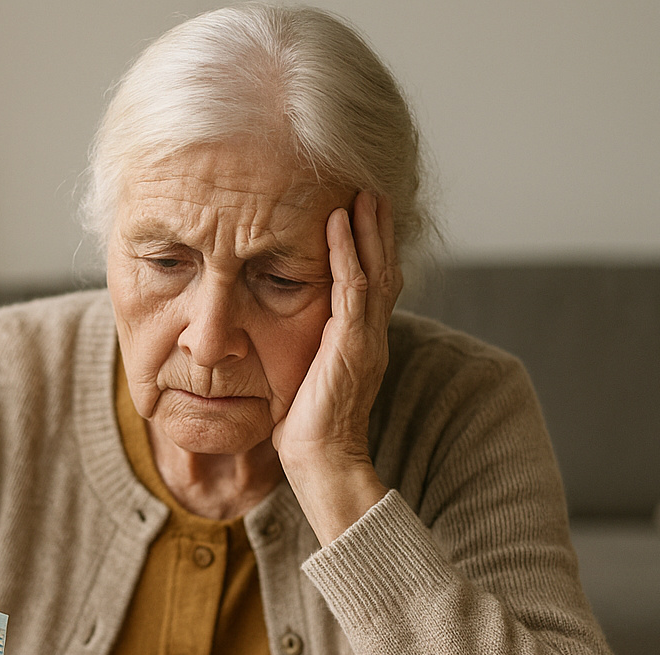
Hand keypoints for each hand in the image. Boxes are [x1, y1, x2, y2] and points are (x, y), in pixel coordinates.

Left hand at [273, 192, 399, 542]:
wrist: (322, 463)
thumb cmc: (306, 430)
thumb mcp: (304, 379)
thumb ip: (303, 352)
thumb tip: (277, 335)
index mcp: (361, 342)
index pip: (372, 283)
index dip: (369, 247)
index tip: (360, 212)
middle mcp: (371, 335)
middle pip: (382, 267)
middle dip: (377, 227)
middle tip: (371, 186)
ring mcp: (366, 339)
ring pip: (375, 270)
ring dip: (367, 228)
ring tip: (362, 190)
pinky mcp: (353, 346)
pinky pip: (354, 289)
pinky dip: (347, 253)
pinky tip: (338, 223)